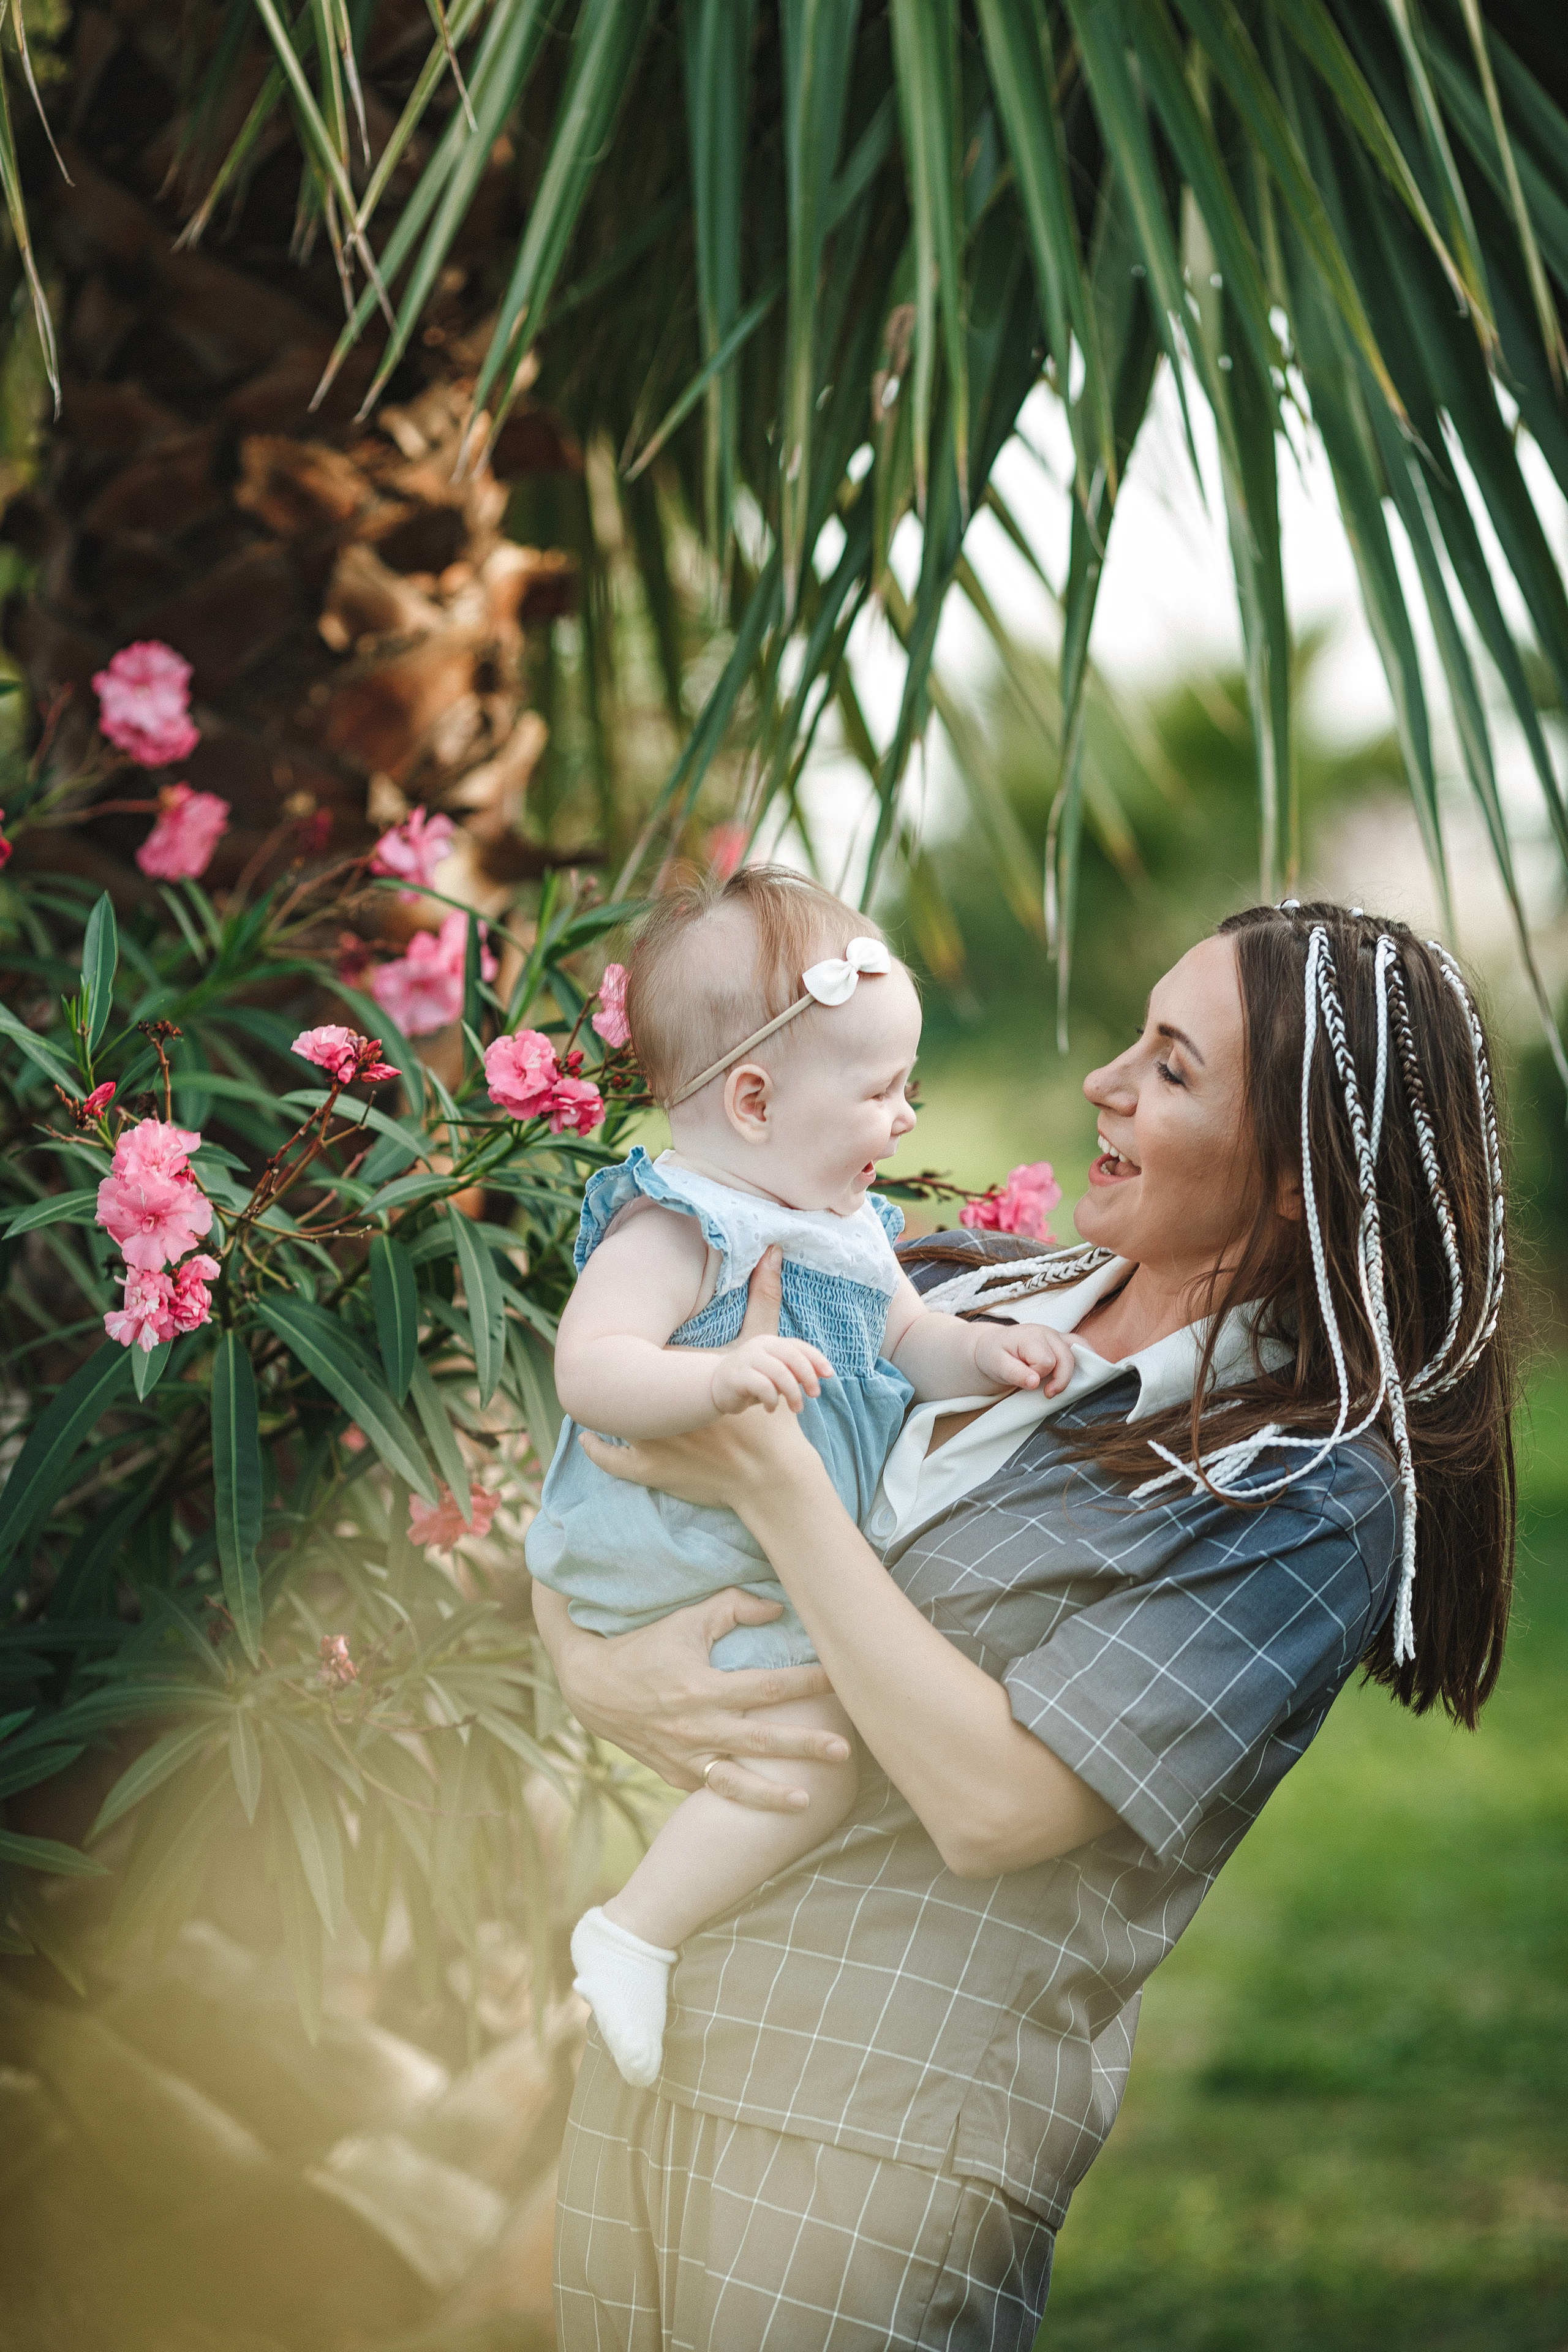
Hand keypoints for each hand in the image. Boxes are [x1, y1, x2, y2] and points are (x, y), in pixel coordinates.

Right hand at [531, 1582, 844, 1810]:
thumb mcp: (686, 1620)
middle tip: (843, 1751)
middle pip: (762, 1742)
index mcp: (705, 1688)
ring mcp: (684, 1757)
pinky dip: (736, 1798)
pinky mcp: (673, 1775)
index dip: (808, 1683)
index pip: (769, 1687)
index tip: (840, 1681)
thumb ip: (733, 1608)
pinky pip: (710, 1789)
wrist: (591, 1687)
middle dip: (805, 1747)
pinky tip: (765, 1804)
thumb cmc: (645, 1646)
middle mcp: (697, 1727)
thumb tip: (777, 1607)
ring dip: (771, 1795)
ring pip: (735, 1783)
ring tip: (806, 1802)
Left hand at [578, 1242, 833, 1511]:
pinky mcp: (649, 1470)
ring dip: (600, 1409)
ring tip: (591, 1396)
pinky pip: (612, 1459)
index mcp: (677, 1376)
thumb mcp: (766, 1353)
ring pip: (611, 1419)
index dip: (635, 1343)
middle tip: (600, 1360)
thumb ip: (766, 1301)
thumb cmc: (770, 1418)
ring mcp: (649, 1439)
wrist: (770, 1475)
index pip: (644, 1351)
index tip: (620, 1333)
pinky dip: (598, 1448)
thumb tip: (773, 1251)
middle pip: (623, 1379)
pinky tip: (588, 1438)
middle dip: (612, 1370)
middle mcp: (656, 1404)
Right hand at [711, 1332, 833, 1416]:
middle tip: (815, 1394)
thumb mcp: (776, 1374)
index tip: (829, 1374)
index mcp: (771, 1342)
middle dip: (808, 1376)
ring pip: (780, 1372)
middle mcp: (759, 1346)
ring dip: (793, 1393)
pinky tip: (771, 1409)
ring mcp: (747, 1359)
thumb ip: (794, 1371)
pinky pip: (763, 1387)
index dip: (816, 1359)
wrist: (716, 1387)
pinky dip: (772, 1400)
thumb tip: (822, 1375)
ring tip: (796, 1408)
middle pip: (792, 1356)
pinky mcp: (737, 1376)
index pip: (799, 1346)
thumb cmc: (753, 1381)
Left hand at [970, 1318, 1075, 1396]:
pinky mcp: (1062, 1340)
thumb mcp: (997, 1366)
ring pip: (1081, 1350)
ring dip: (1075, 1371)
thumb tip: (1035, 1382)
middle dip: (1060, 1379)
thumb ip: (1015, 1374)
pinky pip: (1083, 1346)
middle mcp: (1047, 1332)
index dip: (1038, 1376)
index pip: (1046, 1362)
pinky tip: (1083, 1373)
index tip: (1027, 1380)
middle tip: (1047, 1393)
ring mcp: (1057, 1335)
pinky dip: (1087, 1359)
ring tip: (1063, 1384)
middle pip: (1067, 1358)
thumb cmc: (995, 1355)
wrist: (993, 1345)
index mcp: (1031, 1336)